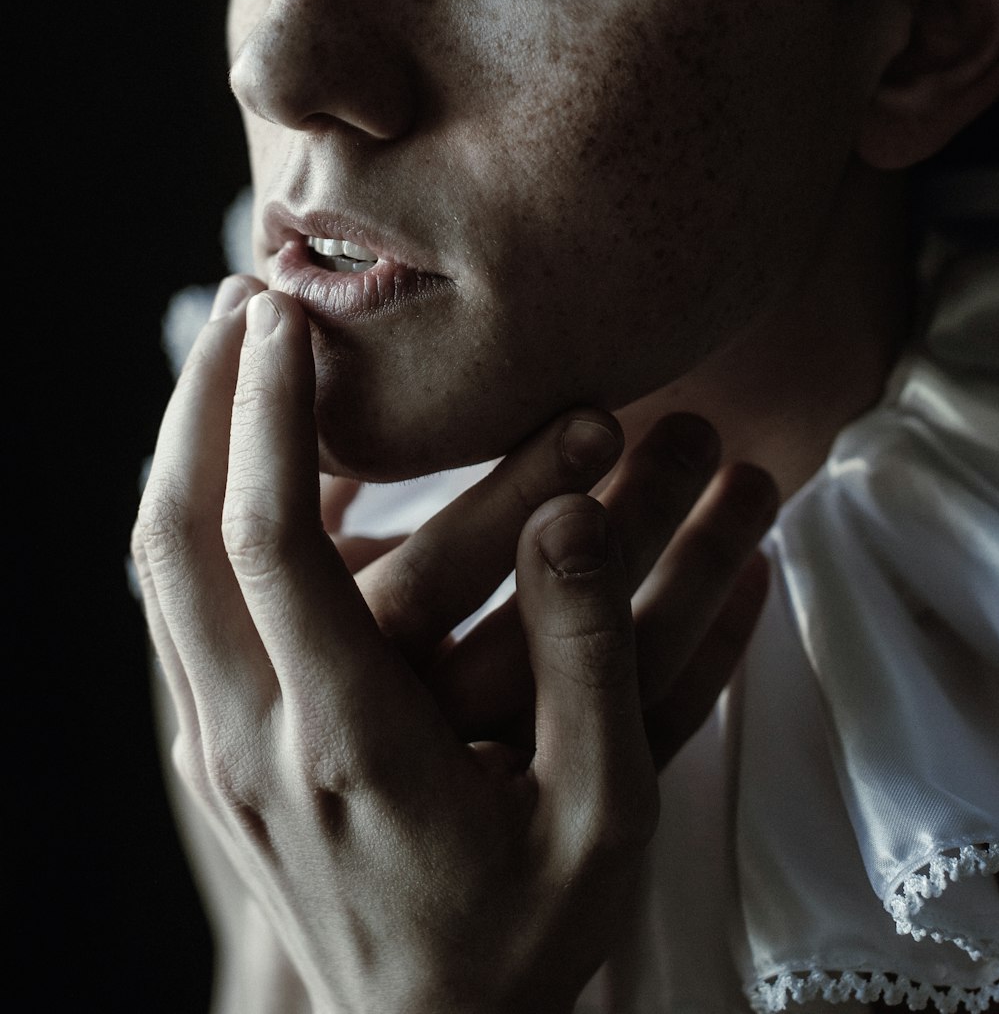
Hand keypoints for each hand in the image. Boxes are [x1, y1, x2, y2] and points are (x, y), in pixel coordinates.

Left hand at [132, 275, 775, 1013]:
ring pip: (156, 570)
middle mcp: (254, 743)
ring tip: (229, 354)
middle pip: (174, 538)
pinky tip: (236, 459)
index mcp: (349, 747)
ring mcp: (217, 754)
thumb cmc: (526, 935)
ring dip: (185, 448)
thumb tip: (568, 514)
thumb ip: (590, 659)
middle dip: (202, 402)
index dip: (270, 415)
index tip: (291, 314)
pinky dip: (192, 514)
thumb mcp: (604, 816)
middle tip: (247, 300)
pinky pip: (175, 610)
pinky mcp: (215, 757)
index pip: (269, 544)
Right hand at [329, 417, 775, 770]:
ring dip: (695, 564)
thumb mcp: (300, 638)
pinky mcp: (576, 809)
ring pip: (621, 678)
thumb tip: (324, 411)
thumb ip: (316, 538)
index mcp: (347, 684)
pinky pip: (666, 731)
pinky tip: (759, 574)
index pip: (436, 580)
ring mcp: (513, 780)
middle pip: (540, 631)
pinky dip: (719, 646)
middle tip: (695, 428)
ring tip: (751, 473)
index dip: (515, 486)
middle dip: (627, 519)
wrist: (383, 934)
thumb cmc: (328, 751)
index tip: (594, 410)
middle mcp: (433, 741)